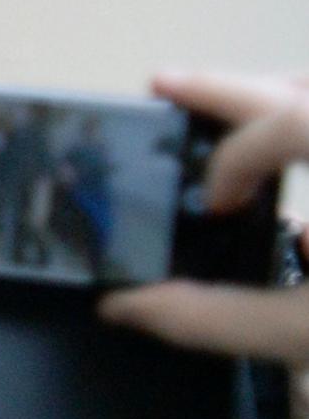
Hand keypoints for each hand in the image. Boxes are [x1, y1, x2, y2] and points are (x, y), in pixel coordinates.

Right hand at [99, 71, 308, 364]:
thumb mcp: (305, 334)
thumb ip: (214, 317)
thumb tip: (126, 304)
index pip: (293, 123)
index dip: (236, 161)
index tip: (215, 207)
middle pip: (303, 87)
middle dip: (230, 84)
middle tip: (163, 85)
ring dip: (273, 95)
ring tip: (219, 101)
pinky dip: (303, 117)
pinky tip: (284, 141)